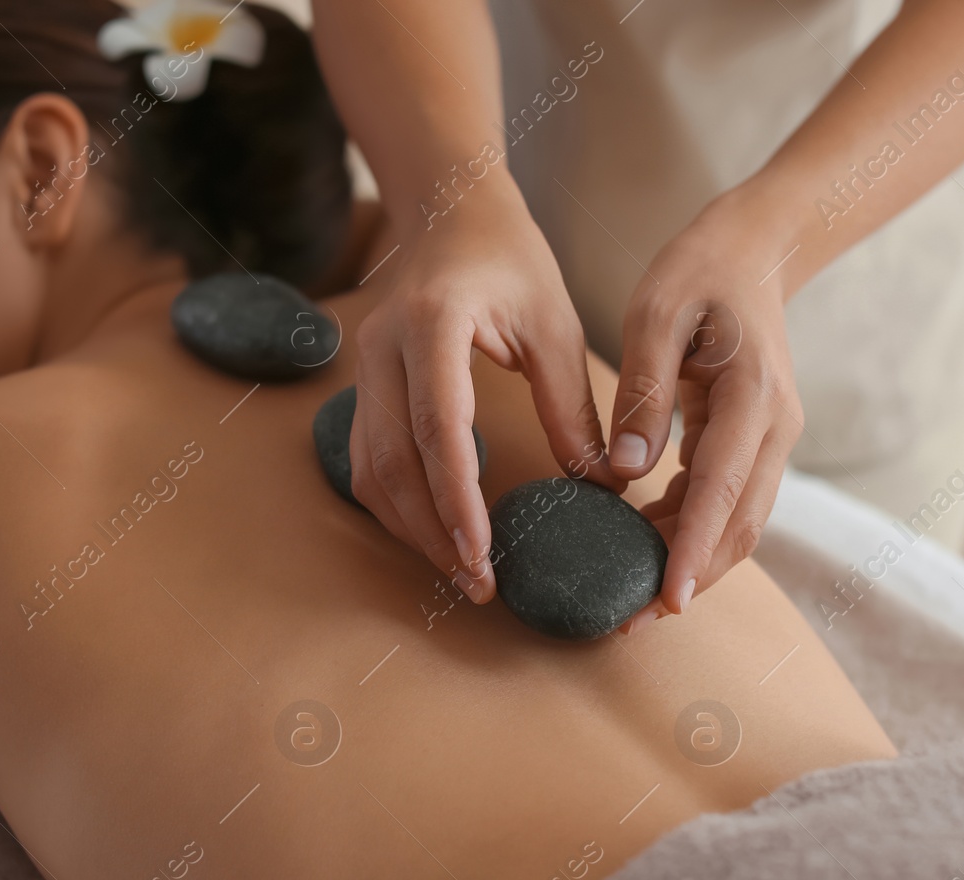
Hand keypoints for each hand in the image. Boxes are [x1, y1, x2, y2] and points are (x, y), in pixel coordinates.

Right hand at [350, 188, 620, 601]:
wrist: (451, 211)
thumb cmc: (509, 261)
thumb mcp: (555, 324)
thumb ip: (571, 405)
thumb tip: (600, 485)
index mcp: (434, 324)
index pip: (439, 429)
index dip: (457, 499)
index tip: (482, 553)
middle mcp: (383, 349)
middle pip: (395, 462)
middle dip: (433, 532)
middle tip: (478, 583)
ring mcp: (363, 369)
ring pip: (370, 470)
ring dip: (410, 528)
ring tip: (460, 571)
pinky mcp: (363, 387)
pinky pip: (367, 460)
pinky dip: (397, 505)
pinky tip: (434, 532)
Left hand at [611, 191, 804, 631]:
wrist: (754, 249)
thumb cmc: (698, 271)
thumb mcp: (655, 313)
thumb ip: (641, 391)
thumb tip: (623, 472)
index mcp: (752, 398)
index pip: (721, 491)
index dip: (691, 550)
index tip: (664, 600)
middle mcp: (774, 428)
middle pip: (738, 527)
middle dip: (688, 579)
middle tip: (629, 621)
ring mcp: (772, 439)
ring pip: (737, 524)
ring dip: (689, 564)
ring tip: (629, 599)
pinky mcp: (755, 443)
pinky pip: (726, 502)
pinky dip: (689, 532)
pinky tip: (641, 546)